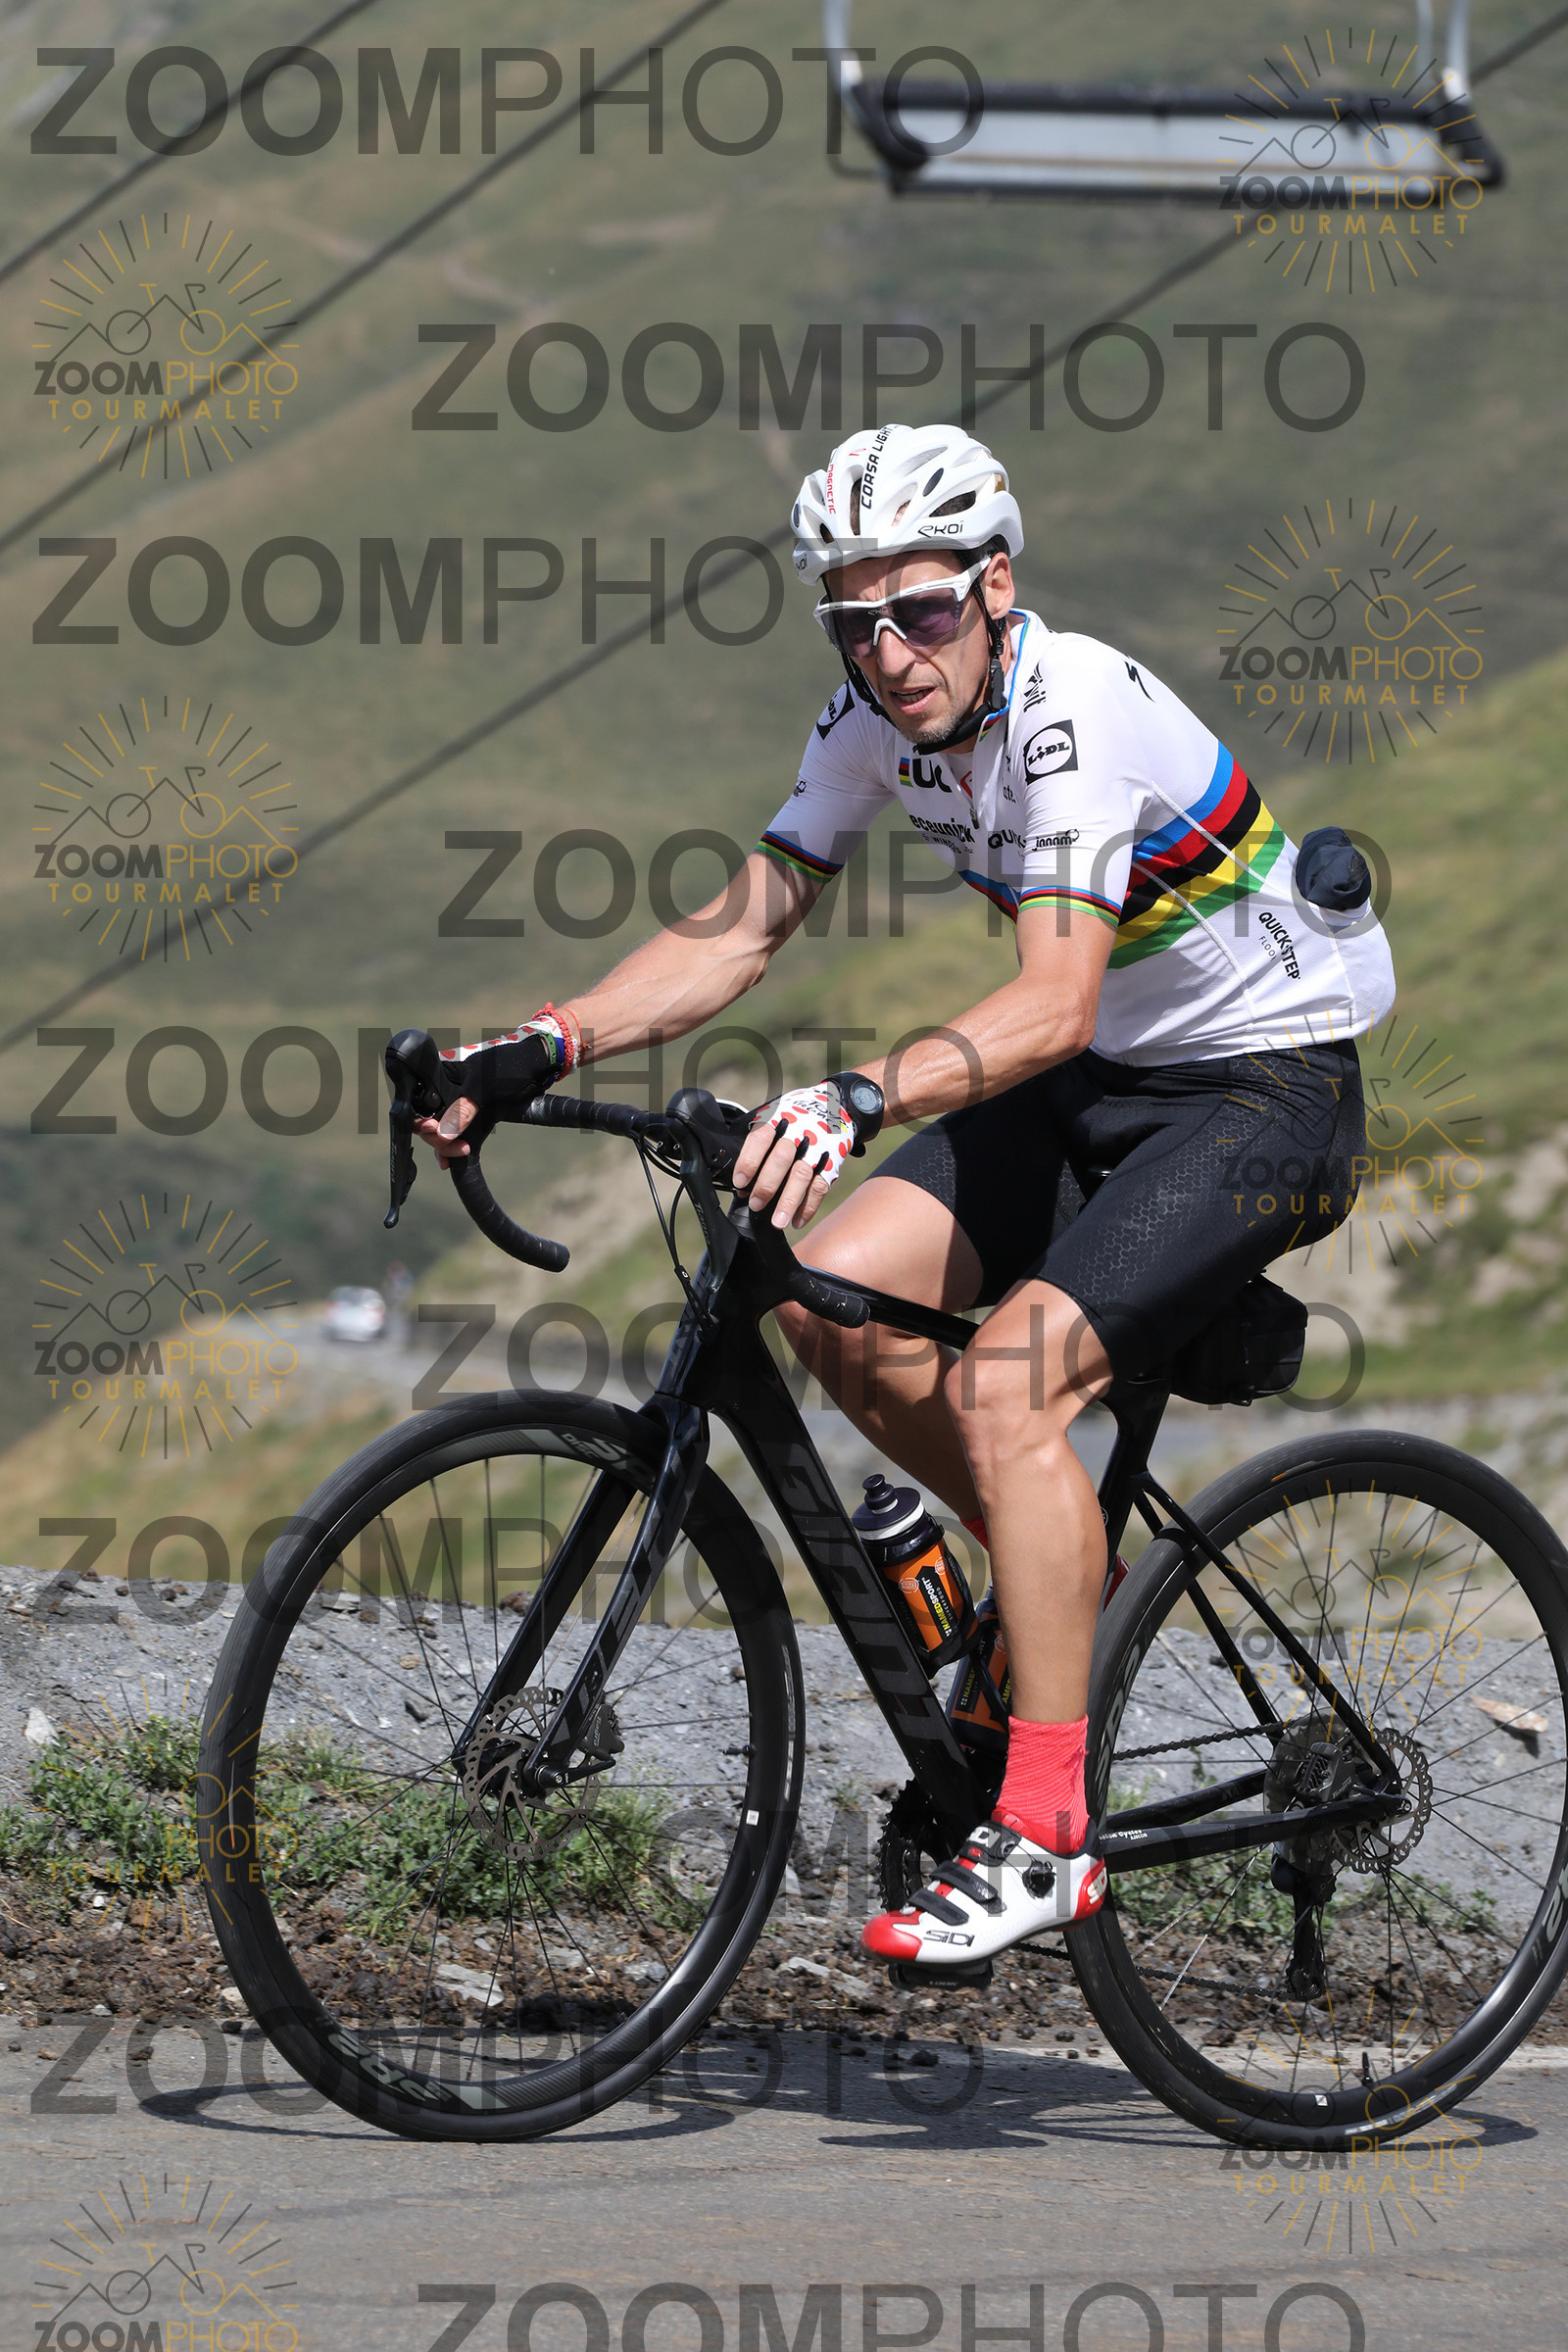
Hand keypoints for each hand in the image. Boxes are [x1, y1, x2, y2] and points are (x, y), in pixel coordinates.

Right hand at [413, 1007, 577, 1167]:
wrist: (535, 1064)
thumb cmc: (508, 1066)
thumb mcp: (483, 1087)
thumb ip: (463, 1109)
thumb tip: (443, 1135)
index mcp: (442, 1076)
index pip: (421, 1103)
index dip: (423, 1121)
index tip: (433, 1130)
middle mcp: (446, 1091)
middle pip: (428, 1120)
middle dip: (436, 1137)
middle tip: (454, 1145)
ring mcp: (458, 1103)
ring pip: (441, 1130)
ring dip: (446, 1145)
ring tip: (461, 1151)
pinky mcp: (472, 1115)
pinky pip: (456, 1134)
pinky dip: (453, 1147)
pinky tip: (449, 1162)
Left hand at [732, 1081, 856, 1229]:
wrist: (836, 1105)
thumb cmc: (795, 1116)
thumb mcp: (774, 1114)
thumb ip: (757, 1138)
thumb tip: (737, 1174)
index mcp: (779, 1117)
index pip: (761, 1138)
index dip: (749, 1161)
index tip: (740, 1182)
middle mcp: (799, 1132)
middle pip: (782, 1159)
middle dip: (767, 1185)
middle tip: (756, 1204)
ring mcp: (817, 1148)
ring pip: (802, 1176)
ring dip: (789, 1201)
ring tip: (778, 1221)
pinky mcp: (831, 1162)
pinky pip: (821, 1186)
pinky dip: (809, 1206)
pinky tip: (797, 1221)